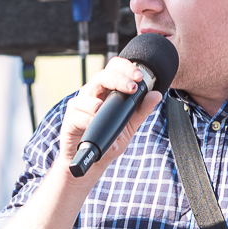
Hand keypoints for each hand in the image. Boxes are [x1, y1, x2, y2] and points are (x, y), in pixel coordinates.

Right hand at [57, 57, 163, 180]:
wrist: (94, 161)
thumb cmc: (110, 138)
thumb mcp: (131, 124)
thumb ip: (142, 109)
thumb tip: (157, 94)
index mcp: (106, 90)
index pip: (114, 68)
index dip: (126, 68)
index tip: (139, 77)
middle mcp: (92, 93)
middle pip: (102, 76)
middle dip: (119, 80)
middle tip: (132, 88)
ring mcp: (79, 105)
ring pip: (88, 96)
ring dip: (104, 108)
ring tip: (117, 123)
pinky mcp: (70, 119)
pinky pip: (80, 116)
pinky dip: (93, 124)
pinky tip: (102, 133)